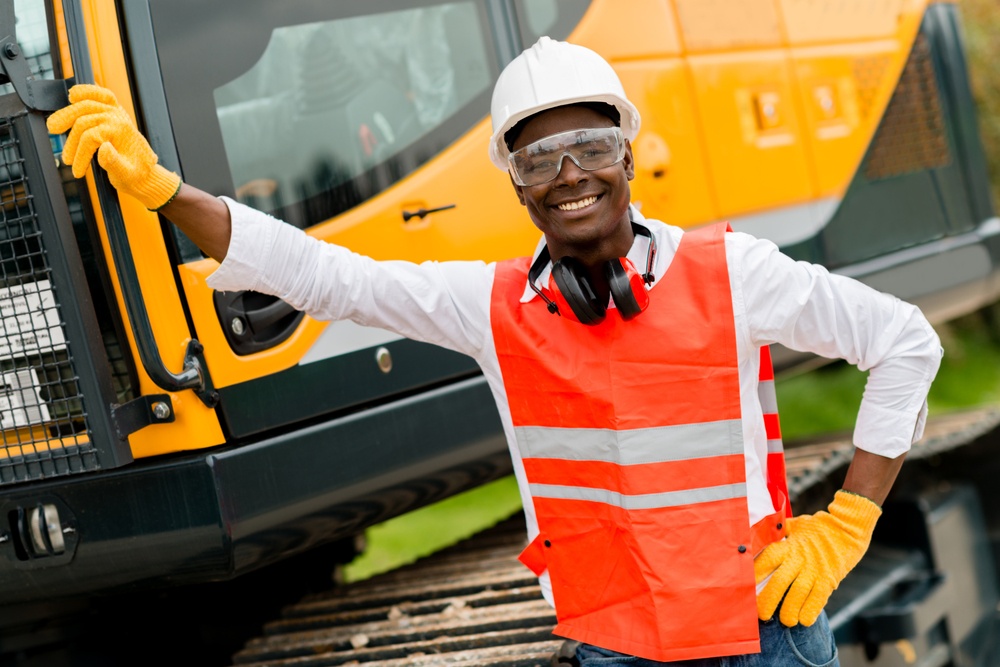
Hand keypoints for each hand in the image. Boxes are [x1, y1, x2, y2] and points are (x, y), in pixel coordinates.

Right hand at [47, 84, 180, 210]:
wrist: (147, 172)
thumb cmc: (136, 175)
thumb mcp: (126, 175)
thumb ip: (114, 163)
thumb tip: (103, 147)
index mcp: (121, 132)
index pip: (90, 137)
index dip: (80, 155)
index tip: (77, 172)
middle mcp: (118, 118)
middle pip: (83, 119)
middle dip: (71, 139)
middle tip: (65, 158)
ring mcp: (116, 113)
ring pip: (86, 106)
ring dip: (66, 116)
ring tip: (53, 128)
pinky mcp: (115, 112)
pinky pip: (101, 94)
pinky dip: (86, 92)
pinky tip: (72, 95)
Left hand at [754, 490, 881, 626]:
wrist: (848, 529)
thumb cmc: (817, 527)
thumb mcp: (794, 525)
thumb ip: (776, 531)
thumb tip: (754, 534)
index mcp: (788, 545)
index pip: (768, 559)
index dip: (756, 573)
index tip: (745, 586)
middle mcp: (800, 559)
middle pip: (781, 580)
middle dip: (769, 599)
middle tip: (761, 614)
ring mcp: (816, 570)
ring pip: (799, 593)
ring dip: (790, 609)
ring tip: (784, 621)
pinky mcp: (830, 579)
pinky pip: (819, 598)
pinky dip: (811, 610)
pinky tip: (804, 620)